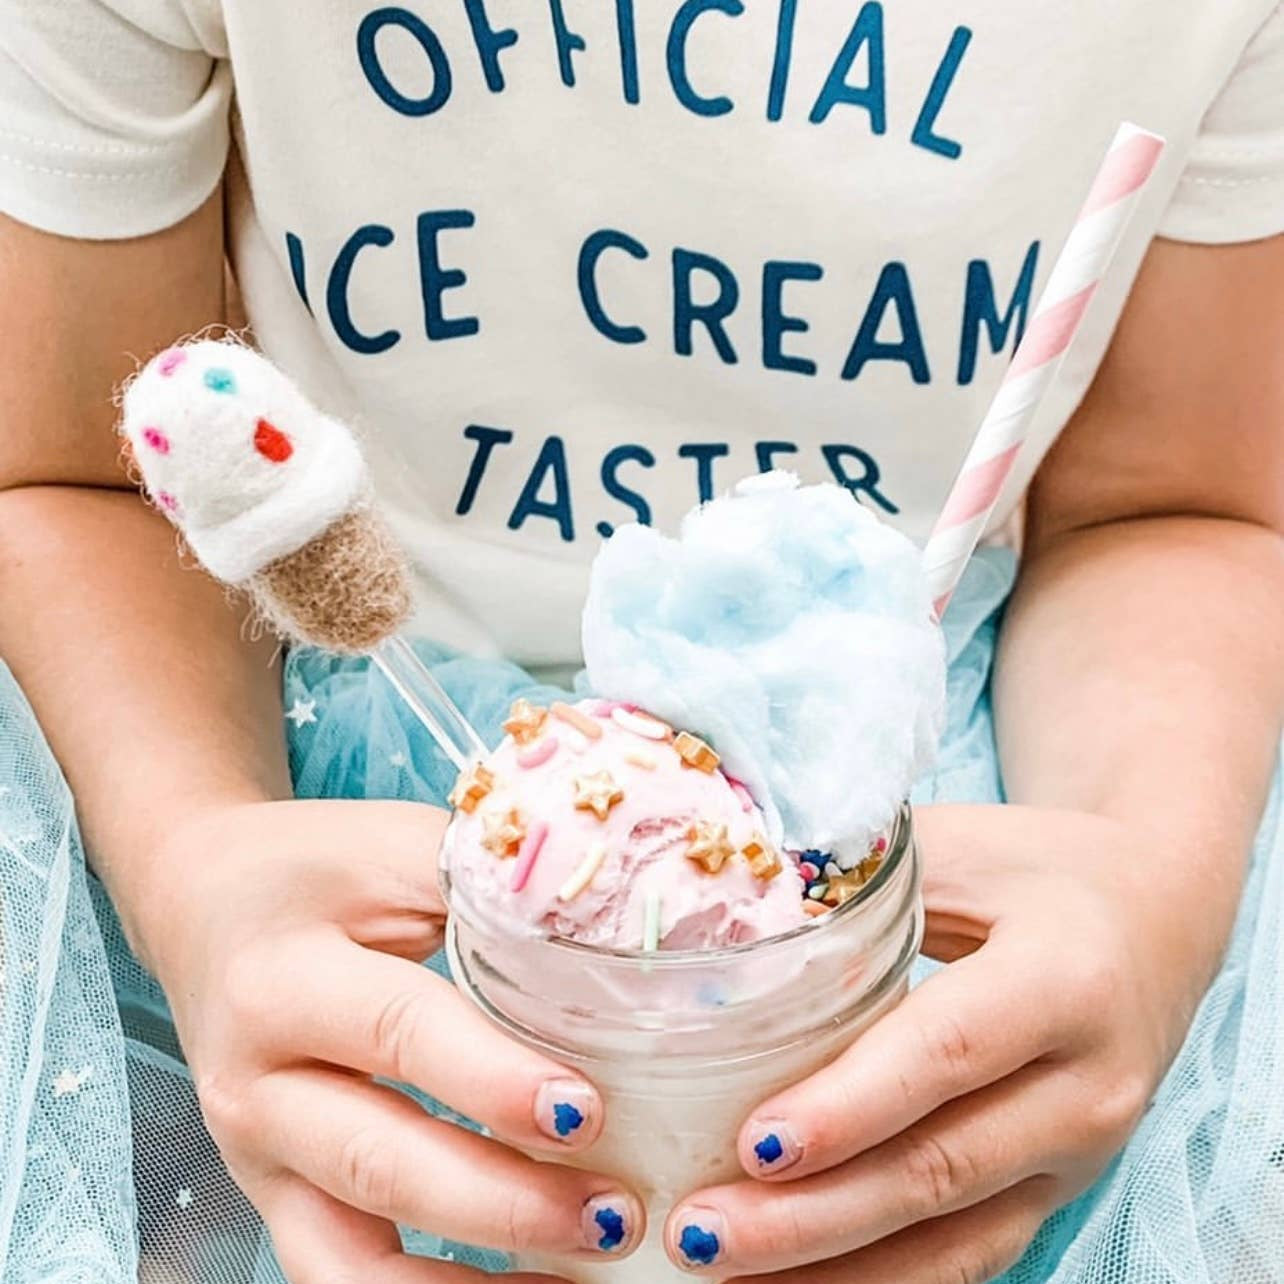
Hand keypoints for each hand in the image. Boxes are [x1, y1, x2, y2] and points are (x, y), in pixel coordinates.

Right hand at [143, 799, 644, 1282]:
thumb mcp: (395, 848)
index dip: (493, 1080)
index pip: (399, 1033)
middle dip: (505, 1201)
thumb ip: (489, 882)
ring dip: (473, 1281)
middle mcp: (256, 1084)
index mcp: (284, 979)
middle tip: (613, 1210)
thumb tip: (618, 920)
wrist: (205, 903)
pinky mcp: (275, 1197)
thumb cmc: (318, 870)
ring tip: (587, 1260)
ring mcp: (258, 1156)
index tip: (585, 1110)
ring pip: (353, 1257)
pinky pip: (344, 1280)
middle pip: (380, 1162)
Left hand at [664, 803, 1226, 1281]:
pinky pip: (965, 1256)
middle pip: (940, 1168)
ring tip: (719, 1269)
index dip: (850, 1106)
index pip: (946, 1053)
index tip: (754, 1142)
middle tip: (699, 1232)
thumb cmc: (1038, 870)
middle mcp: (1087, 1086)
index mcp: (1065, 979)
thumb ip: (860, 877)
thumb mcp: (963, 847)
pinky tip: (793, 1282)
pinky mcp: (1054, 1192)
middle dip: (811, 1214)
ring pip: (952, 1238)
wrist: (1156, 919)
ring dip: (831, 1267)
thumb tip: (730, 905)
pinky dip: (877, 1279)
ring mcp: (1078, 1156)